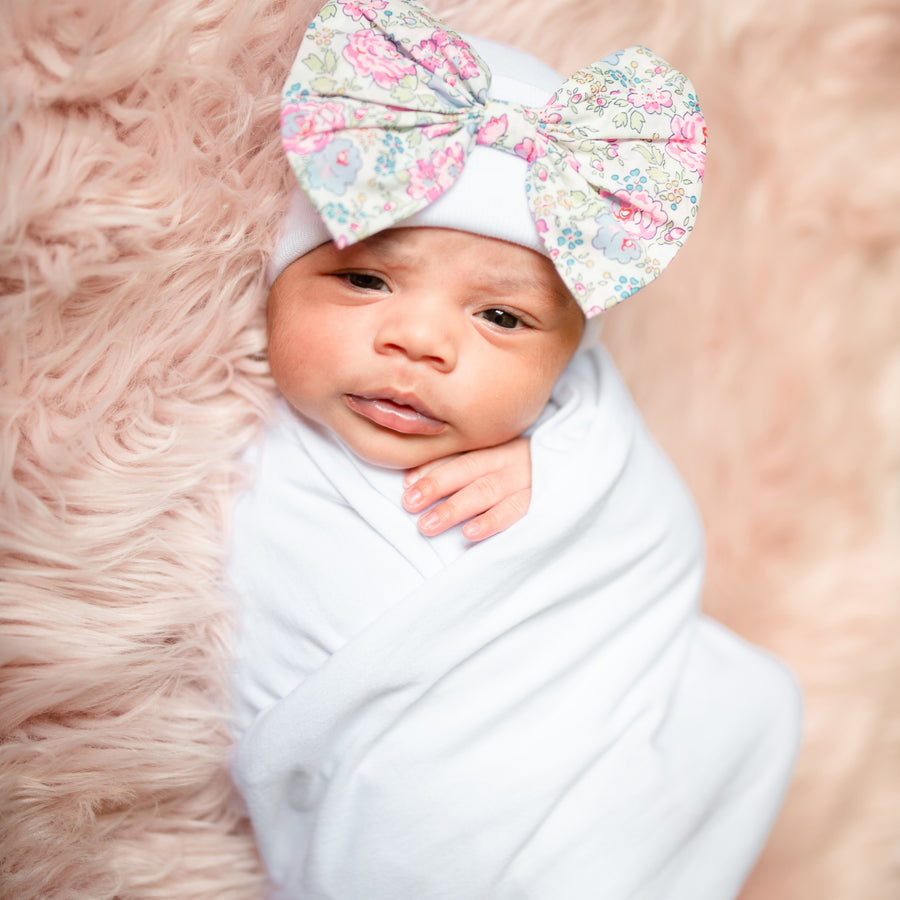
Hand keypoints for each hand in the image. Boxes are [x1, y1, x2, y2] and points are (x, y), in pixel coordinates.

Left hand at [402, 437, 531, 541]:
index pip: (460, 458)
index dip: (432, 470)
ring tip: (428, 525)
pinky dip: (491, 523)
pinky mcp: (543, 505)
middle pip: (468, 473)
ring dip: (455, 509)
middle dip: (436, 487)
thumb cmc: (529, 468)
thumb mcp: (497, 459)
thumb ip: (456, 464)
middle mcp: (511, 463)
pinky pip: (514, 514)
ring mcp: (528, 483)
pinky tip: (470, 533)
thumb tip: (410, 478)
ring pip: (486, 493)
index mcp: (498, 449)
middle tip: (410, 505)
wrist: (583, 467)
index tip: (407, 486)